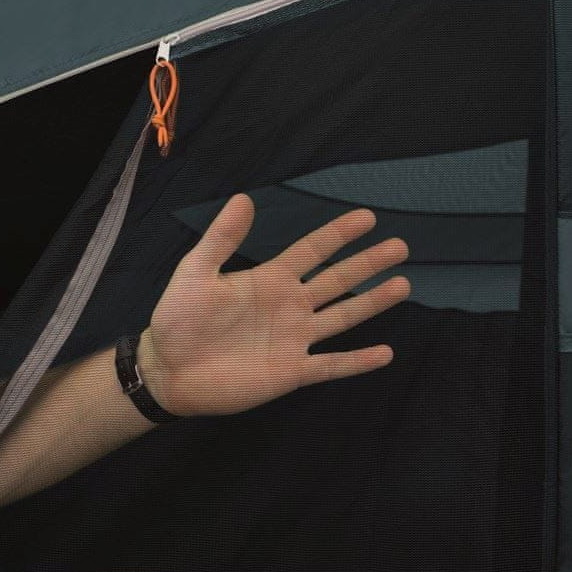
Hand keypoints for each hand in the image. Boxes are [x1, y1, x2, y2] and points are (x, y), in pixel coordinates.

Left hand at [138, 193, 409, 416]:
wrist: (169, 370)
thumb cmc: (178, 319)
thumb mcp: (196, 272)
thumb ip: (222, 239)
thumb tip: (244, 199)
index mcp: (269, 279)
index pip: (312, 251)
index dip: (339, 234)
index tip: (368, 218)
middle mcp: (288, 306)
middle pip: (337, 280)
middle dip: (368, 263)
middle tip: (400, 246)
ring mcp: (293, 339)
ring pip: (342, 317)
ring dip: (372, 303)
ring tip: (402, 285)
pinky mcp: (291, 371)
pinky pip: (331, 365)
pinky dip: (358, 361)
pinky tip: (385, 353)